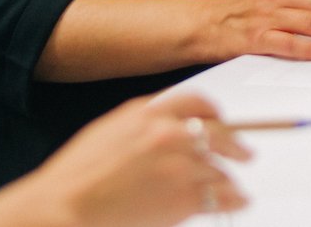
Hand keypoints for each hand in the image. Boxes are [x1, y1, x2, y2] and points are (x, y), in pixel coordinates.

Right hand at [0, 92, 249, 226]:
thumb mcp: (108, 131)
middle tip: (245, 152)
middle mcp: (170, 133)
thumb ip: (142, 123)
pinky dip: (234, 199)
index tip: (223, 122)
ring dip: (228, 178)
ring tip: (233, 186)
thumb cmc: (76, 176)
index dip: (215, 113)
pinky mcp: (184, 198)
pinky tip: (237, 201)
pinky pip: (222, 196)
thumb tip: (166, 126)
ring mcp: (180, 165)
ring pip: (220, 168)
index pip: (198, 103)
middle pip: (220, 133)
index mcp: (149, 113)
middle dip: (236, 144)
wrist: (65, 207)